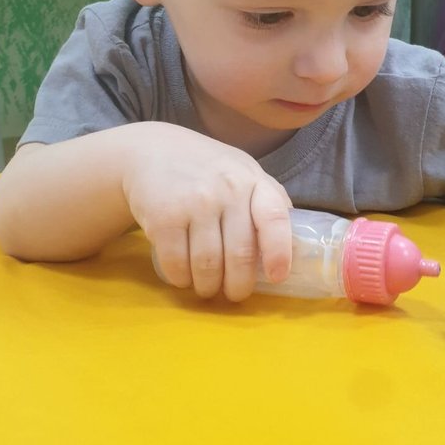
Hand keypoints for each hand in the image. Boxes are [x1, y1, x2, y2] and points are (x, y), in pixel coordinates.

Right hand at [123, 124, 291, 300]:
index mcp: (252, 180)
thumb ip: (266, 200)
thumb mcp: (241, 171)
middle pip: (240, 255)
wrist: (151, 150)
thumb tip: (294, 241)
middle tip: (234, 293)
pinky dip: (182, 279)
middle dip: (238, 285)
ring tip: (207, 287)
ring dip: (208, 287)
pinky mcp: (164, 218)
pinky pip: (177, 265)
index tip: (278, 276)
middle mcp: (227, 190)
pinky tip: (183, 275)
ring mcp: (194, 203)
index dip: (279, 251)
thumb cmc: (205, 168)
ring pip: (208, 266)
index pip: (274, 217)